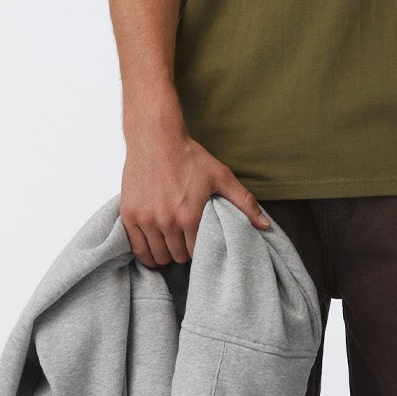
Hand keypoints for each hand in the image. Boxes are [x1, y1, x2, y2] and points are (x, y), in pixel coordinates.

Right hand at [120, 119, 271, 265]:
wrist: (155, 138)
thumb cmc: (189, 156)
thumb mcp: (221, 177)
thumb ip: (245, 203)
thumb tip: (266, 226)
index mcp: (190, 215)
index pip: (196, 252)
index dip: (200, 251)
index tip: (200, 243)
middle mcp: (166, 221)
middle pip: (176, 257)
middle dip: (183, 254)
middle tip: (186, 243)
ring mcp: (146, 219)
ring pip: (157, 256)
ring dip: (165, 255)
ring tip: (170, 245)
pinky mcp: (130, 215)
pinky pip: (137, 248)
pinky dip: (145, 252)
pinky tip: (153, 248)